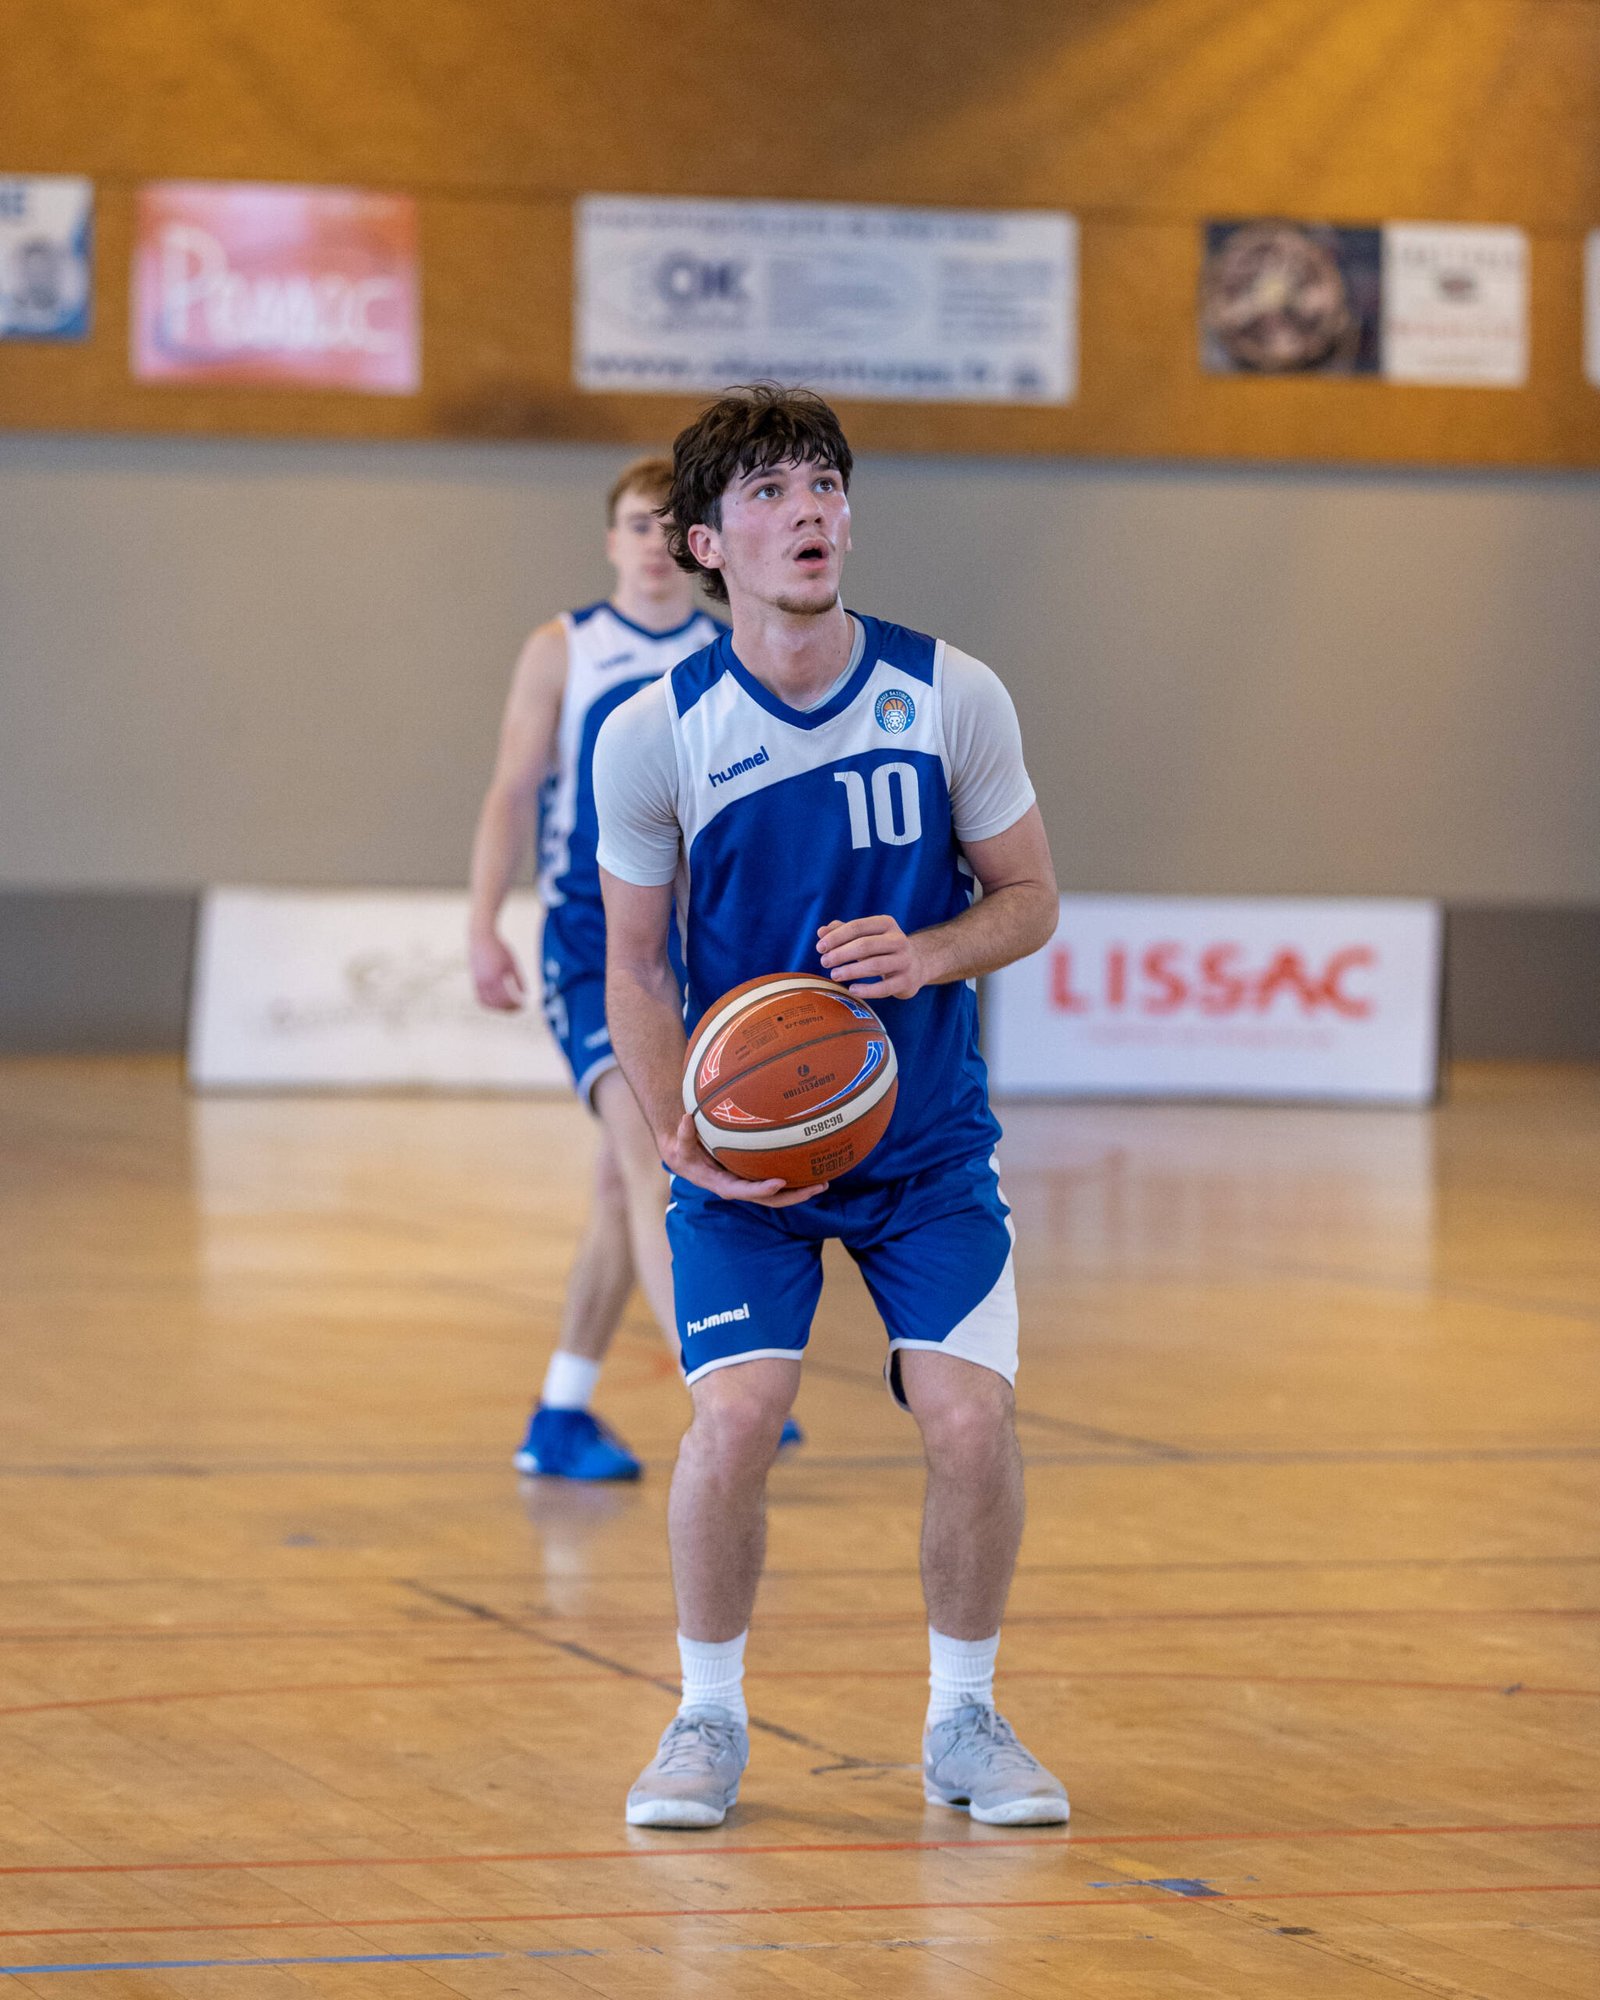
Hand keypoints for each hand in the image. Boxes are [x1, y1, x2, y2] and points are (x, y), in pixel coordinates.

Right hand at [469, 930, 525, 1009]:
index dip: (516, 1005)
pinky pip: (480, 997)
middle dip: (508, 1008)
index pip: (507, 998)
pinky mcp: (474, 981)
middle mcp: (485, 981)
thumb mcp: (512, 963)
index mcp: (496, 976)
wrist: (480, 937)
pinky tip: (497, 1003)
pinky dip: (488, 1003)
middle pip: (497, 1003)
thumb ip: (518, 979)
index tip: (524, 1006)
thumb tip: (525, 994)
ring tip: (509, 1008)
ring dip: (497, 1008)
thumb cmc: (499, 949)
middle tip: (519, 1009)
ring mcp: (477, 982)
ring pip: (486, 1003)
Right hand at [662, 1111, 824, 1207]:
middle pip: (771, 1200)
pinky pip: (778, 1183)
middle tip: (818, 1187)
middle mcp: (740, 1189)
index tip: (780, 1182)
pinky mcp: (755, 1178)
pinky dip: (795, 1179)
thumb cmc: (683, 1151)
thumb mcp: (679, 1145)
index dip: (762, 1190)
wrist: (686, 1159)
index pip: (745, 1191)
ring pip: (779, 1195)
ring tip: (824, 1182)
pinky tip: (813, 1168)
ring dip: (801, 1191)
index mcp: (722, 1185)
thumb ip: (683, 1134)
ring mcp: (749, 1185)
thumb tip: (686, 1118)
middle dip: (795, 1196)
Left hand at [817, 915, 926, 998]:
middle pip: (865, 945)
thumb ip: (843, 932)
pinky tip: (852, 989)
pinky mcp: (907, 981)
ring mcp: (905, 961)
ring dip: (851, 970)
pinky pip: (884, 988)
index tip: (820, 947)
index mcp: (886, 924)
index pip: (857, 927)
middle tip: (824, 962)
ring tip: (834, 975)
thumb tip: (821, 931)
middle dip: (841, 954)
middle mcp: (898, 940)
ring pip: (875, 965)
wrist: (916, 965)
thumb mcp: (865, 936)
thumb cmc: (881, 948)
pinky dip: (867, 990)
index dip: (836, 937)